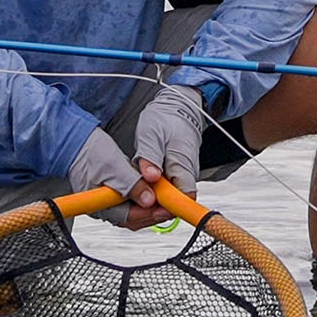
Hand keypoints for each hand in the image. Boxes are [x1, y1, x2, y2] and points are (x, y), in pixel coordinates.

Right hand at [66, 126, 175, 229]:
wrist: (76, 142)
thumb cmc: (89, 152)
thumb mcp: (114, 166)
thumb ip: (131, 184)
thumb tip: (148, 200)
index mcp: (101, 206)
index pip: (132, 218)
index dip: (153, 214)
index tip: (169, 207)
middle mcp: (104, 208)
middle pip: (135, 217)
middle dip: (155, 211)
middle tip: (172, 203)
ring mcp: (107, 201)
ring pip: (135, 210)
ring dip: (151, 203)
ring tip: (166, 195)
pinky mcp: (111, 193)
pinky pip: (131, 200)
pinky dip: (144, 195)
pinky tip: (153, 188)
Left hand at [133, 82, 204, 196]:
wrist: (178, 108)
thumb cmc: (167, 119)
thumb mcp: (151, 135)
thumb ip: (150, 158)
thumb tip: (150, 178)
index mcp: (183, 166)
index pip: (184, 199)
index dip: (165, 208)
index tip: (146, 206)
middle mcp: (186, 174)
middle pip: (172, 203)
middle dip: (150, 205)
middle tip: (130, 196)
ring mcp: (181, 175)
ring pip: (165, 197)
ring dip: (147, 196)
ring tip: (132, 185)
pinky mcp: (175, 174)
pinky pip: (163, 189)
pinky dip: (149, 189)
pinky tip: (138, 180)